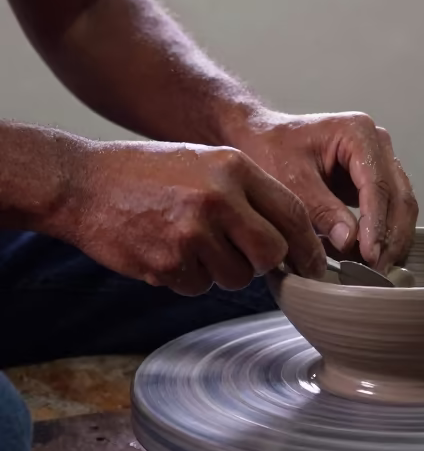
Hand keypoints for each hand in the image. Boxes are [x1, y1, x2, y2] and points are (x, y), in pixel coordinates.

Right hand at [63, 140, 325, 294]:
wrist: (83, 184)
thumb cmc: (148, 173)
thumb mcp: (206, 163)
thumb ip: (248, 193)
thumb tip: (291, 237)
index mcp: (234, 167)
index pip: (292, 214)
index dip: (306, 246)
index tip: (312, 265)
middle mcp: (218, 198)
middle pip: (271, 254)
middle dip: (264, 265)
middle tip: (244, 258)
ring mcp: (192, 232)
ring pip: (236, 276)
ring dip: (220, 271)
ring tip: (190, 242)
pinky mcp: (168, 263)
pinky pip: (199, 287)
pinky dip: (188, 278)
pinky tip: (166, 251)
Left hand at [233, 110, 418, 269]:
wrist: (259, 137)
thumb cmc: (270, 149)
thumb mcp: (291, 180)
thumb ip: (321, 210)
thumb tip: (350, 242)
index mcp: (358, 132)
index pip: (378, 186)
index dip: (377, 225)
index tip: (370, 255)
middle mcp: (376, 143)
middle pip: (399, 197)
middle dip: (391, 237)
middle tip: (377, 270)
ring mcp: (378, 161)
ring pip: (400, 206)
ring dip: (391, 240)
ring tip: (373, 269)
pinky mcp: (372, 180)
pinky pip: (388, 210)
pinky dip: (381, 235)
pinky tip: (365, 257)